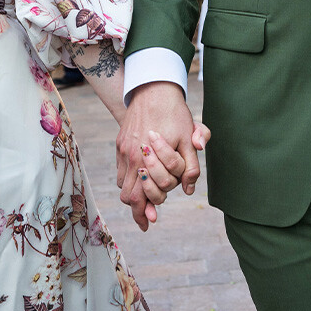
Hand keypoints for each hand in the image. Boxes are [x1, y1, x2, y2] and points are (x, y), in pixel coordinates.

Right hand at [115, 81, 205, 231]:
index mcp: (145, 157)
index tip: (151, 222)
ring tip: (145, 200)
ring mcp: (123, 149)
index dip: (145, 213)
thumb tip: (188, 190)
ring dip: (133, 193)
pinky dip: (129, 179)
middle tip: (148, 218)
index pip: (139, 197)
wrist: (154, 88)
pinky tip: (141, 178)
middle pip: (127, 195)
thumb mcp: (189, 138)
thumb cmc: (175, 113)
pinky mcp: (120, 142)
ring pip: (122, 183)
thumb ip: (191, 167)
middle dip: (137, 209)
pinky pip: (120, 169)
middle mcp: (130, 155)